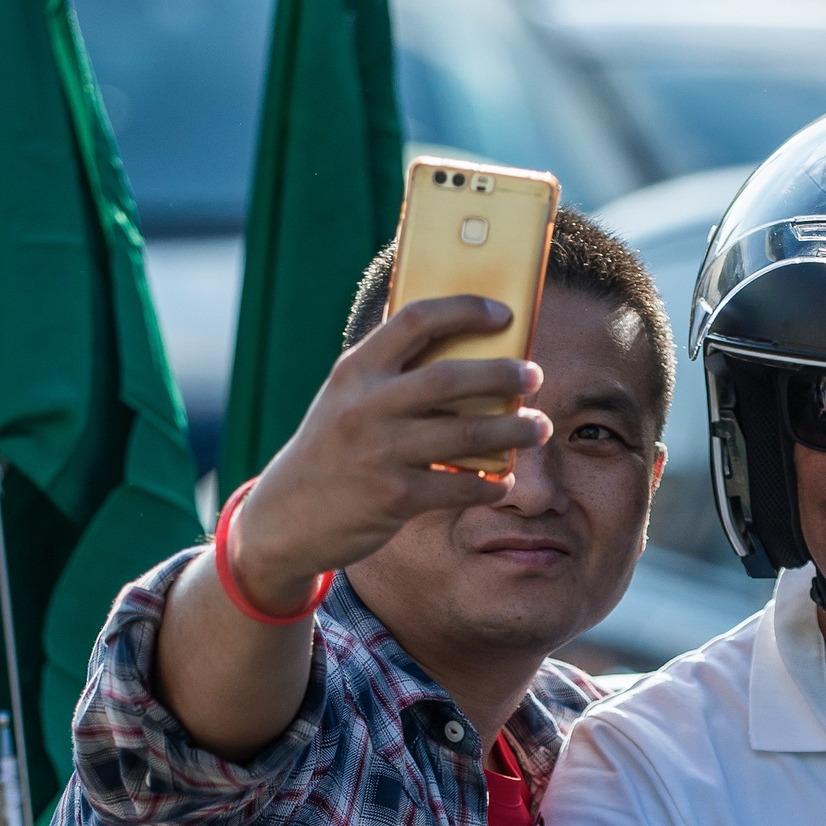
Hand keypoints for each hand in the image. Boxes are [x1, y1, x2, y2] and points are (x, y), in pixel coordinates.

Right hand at [225, 296, 551, 611]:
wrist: (286, 516)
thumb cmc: (333, 448)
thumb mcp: (346, 399)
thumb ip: (391, 375)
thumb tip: (466, 349)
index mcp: (356, 370)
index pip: (415, 320)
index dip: (465, 309)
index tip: (505, 314)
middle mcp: (366, 405)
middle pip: (452, 378)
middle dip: (505, 375)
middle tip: (536, 376)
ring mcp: (379, 451)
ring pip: (467, 433)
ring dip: (515, 430)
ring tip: (540, 428)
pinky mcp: (393, 497)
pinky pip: (460, 486)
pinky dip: (492, 483)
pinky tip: (506, 481)